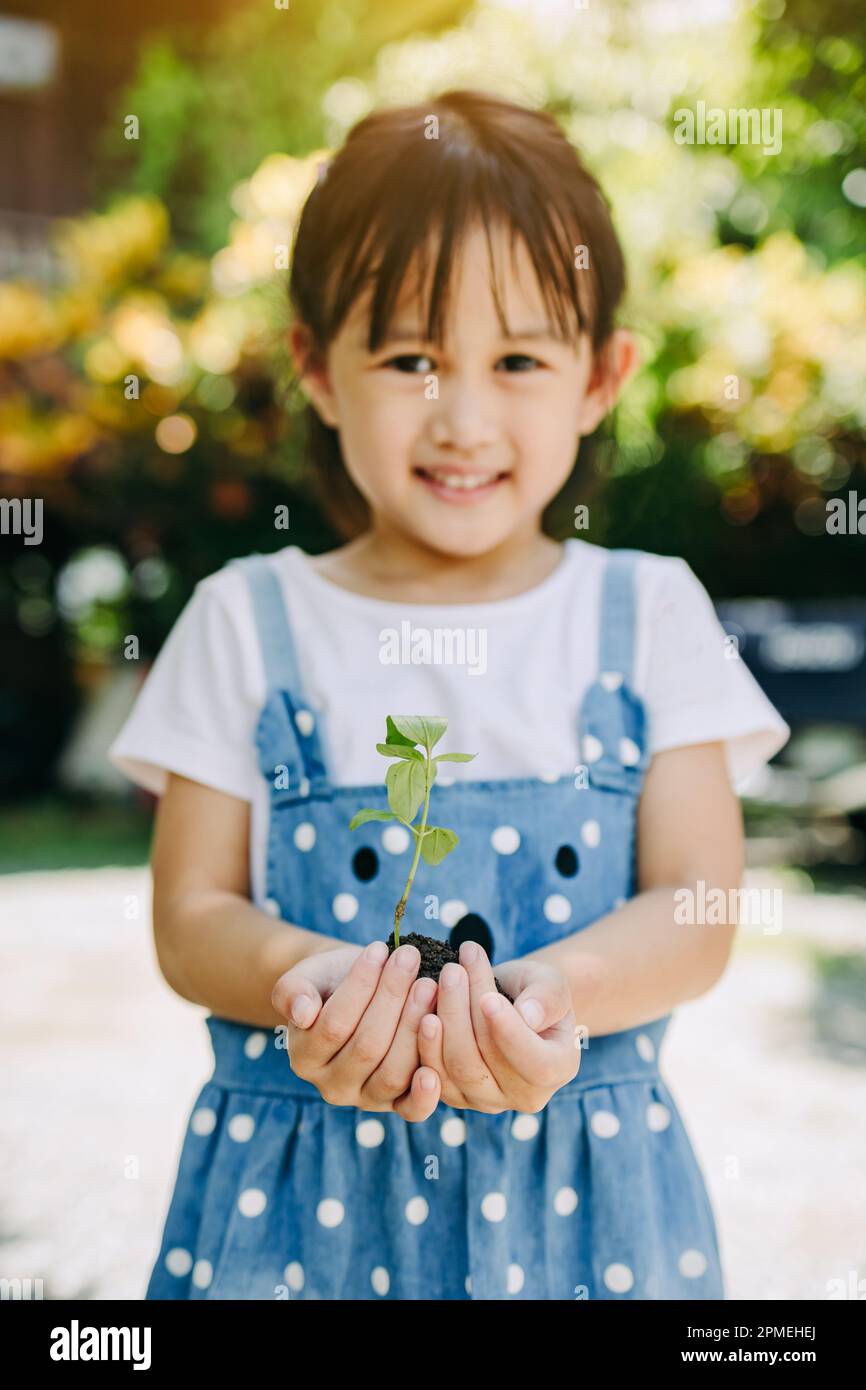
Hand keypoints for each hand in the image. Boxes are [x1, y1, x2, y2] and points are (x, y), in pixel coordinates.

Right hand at [270, 941, 442, 1120]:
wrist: (357, 993)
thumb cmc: (332, 981)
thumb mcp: (306, 977)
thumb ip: (293, 991)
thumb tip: (302, 1012)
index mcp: (304, 1058)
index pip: (333, 1025)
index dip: (358, 986)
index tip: (378, 949)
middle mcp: (332, 1086)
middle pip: (367, 1047)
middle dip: (392, 998)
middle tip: (410, 960)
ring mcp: (366, 1099)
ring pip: (392, 1072)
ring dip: (414, 1026)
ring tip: (429, 985)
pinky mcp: (398, 1105)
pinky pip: (411, 1110)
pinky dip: (425, 1094)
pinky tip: (434, 1069)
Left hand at [417, 943, 581, 1112]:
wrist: (512, 1001)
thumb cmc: (535, 989)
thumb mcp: (551, 983)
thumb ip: (546, 998)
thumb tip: (527, 1015)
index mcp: (558, 1069)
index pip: (536, 1065)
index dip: (510, 1035)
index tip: (489, 999)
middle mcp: (524, 1096)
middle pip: (483, 1064)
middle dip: (463, 1012)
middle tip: (452, 970)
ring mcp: (487, 1100)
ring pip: (454, 1068)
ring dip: (442, 1019)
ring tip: (439, 978)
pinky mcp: (456, 1095)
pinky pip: (432, 1073)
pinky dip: (424, 1037)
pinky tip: (422, 1003)